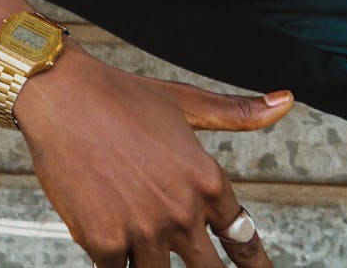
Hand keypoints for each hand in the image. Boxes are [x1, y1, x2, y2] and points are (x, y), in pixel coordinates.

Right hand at [13, 44, 291, 266]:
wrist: (61, 95)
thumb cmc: (121, 96)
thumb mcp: (183, 102)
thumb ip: (236, 112)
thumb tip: (286, 100)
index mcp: (205, 179)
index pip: (241, 237)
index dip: (253, 261)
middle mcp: (181, 211)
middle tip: (200, 261)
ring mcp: (143, 231)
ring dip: (152, 261)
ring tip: (141, 235)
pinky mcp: (104, 243)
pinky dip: (117, 261)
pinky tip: (111, 245)